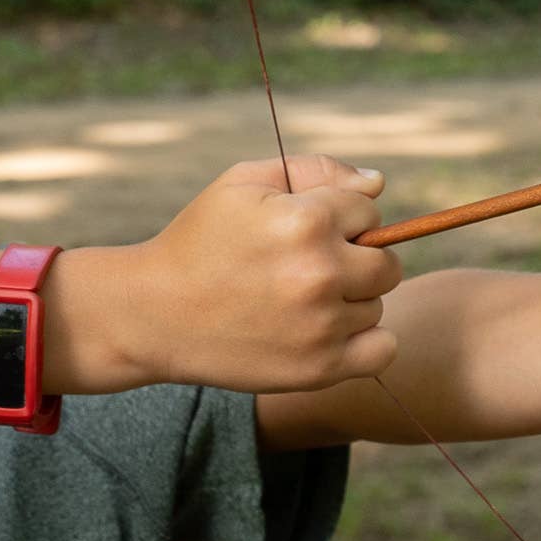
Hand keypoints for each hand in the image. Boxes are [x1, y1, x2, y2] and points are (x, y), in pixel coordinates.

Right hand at [129, 154, 402, 390]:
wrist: (154, 313)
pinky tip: (331, 332)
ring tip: (300, 301)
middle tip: (309, 269)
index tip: (303, 233)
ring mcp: (322, 325)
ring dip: (351, 301)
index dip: (339, 218)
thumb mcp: (243, 183)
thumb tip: (378, 185)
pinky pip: (383, 350)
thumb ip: (315, 170)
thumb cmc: (200, 241)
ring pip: (377, 304)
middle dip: (356, 259)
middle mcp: (320, 273)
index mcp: (306, 220)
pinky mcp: (320, 369)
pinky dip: (367, 342)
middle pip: (386, 262)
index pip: (369, 211)